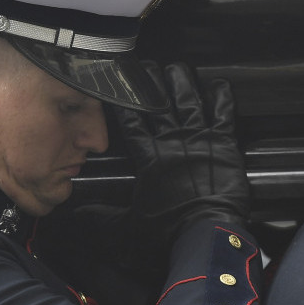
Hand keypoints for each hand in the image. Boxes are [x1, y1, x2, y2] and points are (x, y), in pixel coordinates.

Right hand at [115, 63, 250, 241]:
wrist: (204, 236)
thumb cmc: (167, 235)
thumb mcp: (126, 228)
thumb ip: (102, 217)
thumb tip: (78, 214)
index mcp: (148, 158)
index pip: (132, 122)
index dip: (125, 103)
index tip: (119, 87)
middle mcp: (172, 142)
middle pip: (159, 104)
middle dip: (151, 83)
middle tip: (147, 67)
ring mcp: (199, 140)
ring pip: (189, 101)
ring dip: (182, 82)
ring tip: (177, 68)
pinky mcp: (224, 144)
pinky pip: (224, 113)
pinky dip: (222, 97)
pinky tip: (219, 85)